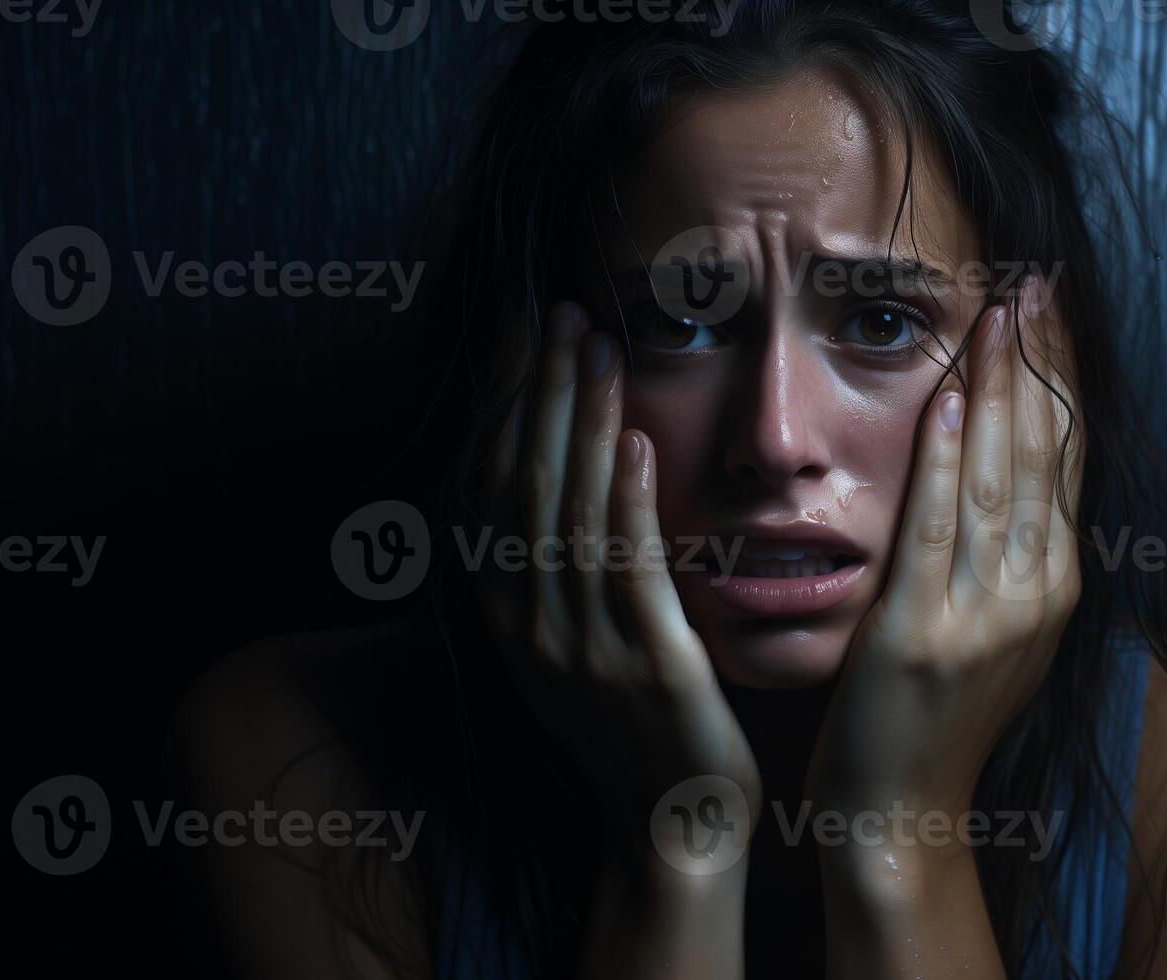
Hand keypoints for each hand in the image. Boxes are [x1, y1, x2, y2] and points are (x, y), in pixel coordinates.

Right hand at [485, 300, 761, 863]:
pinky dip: (627, 499)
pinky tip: (637, 439)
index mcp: (511, 615)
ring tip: (595, 347)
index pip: (494, 488)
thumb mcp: (576, 643)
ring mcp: (584, 647)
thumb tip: (565, 473)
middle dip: (540, 393)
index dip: (508, 407)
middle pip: (524, 485)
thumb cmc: (636, 725)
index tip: (524, 334)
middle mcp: (531, 625)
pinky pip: (629, 568)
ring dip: (582, 423)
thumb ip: (561, 567)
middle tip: (559, 313)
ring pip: (569, 513)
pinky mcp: (648, 666)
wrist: (671, 821)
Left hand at [804, 276, 1080, 824]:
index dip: (1061, 381)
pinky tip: (950, 401)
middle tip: (1035, 282)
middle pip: (1043, 456)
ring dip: (1000, 390)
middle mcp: (1035, 596)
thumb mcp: (995, 632)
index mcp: (1054, 589)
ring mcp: (984, 617)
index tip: (1053, 312)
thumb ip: (1006, 554)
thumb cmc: (935, 720)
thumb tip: (1006, 468)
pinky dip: (946, 462)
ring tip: (1000, 314)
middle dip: (1040, 363)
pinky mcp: (922, 634)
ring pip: (1000, 479)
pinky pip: (940, 531)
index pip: (1065, 461)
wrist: (901, 817)